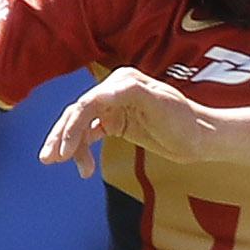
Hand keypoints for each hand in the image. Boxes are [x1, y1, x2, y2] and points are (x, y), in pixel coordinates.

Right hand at [39, 69, 215, 176]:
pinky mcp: (117, 123)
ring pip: (80, 125)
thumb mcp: (161, 105)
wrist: (200, 138)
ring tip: (58, 163)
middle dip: (61, 136)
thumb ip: (134, 93)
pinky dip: (82, 149)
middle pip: (77, 113)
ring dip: (68, 145)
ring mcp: (114, 107)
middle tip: (49, 159)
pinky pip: (90, 134)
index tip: (64, 151)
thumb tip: (108, 89)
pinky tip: (82, 166)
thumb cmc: (184, 121)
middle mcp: (114, 91)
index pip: (87, 103)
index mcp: (122, 82)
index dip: (72, 127)